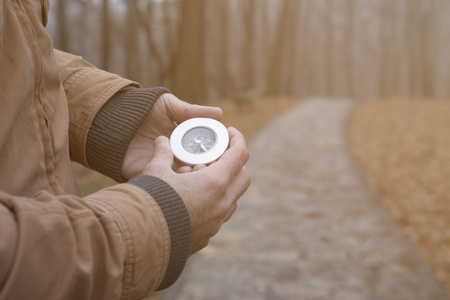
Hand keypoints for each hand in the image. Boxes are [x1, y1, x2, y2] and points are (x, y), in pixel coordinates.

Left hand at [121, 93, 222, 179]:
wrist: (111, 115)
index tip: (225, 155)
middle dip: (205, 169)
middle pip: (195, 168)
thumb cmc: (141, 107)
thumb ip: (192, 111)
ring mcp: (160, 167)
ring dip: (192, 177)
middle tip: (213, 167)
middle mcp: (173, 157)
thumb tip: (220, 113)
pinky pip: (161, 184)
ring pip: (181, 179)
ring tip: (197, 170)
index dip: (214, 156)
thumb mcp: (169, 105)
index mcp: (181, 142)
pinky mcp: (146, 175)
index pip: (203, 153)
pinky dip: (171, 182)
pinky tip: (180, 175)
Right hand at [142, 128, 250, 254]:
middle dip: (233, 164)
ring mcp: (216, 223)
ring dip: (222, 186)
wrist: (139, 240)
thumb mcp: (155, 171)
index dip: (237, 139)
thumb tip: (161, 140)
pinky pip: (218, 216)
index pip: (239, 155)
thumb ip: (163, 153)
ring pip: (232, 199)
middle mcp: (221, 205)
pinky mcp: (207, 236)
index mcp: (214, 184)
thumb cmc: (149, 201)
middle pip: (243, 178)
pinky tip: (190, 199)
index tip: (230, 132)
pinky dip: (212, 203)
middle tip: (213, 158)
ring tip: (196, 180)